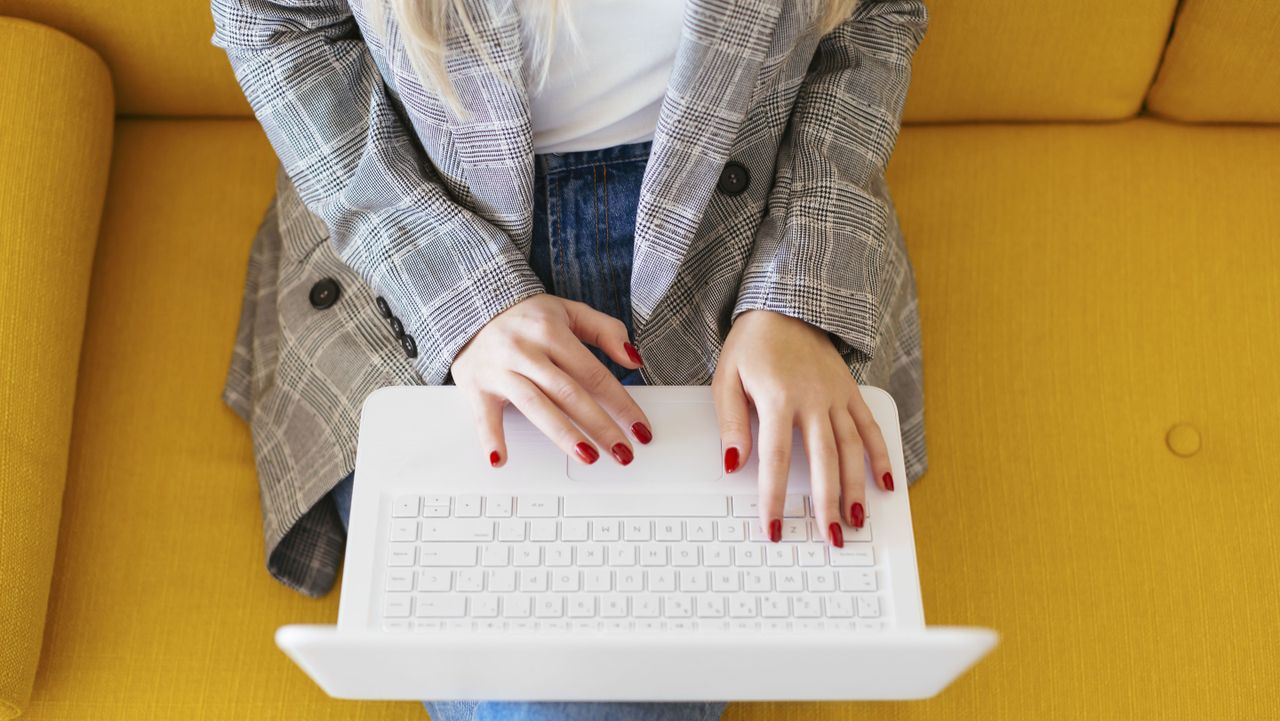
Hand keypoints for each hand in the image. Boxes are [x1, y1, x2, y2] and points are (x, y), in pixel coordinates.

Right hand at [451, 294, 651, 466]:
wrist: (470, 306)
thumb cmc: (525, 316)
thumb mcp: (569, 311)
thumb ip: (606, 331)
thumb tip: (634, 361)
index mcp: (552, 332)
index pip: (594, 374)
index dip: (621, 403)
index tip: (639, 428)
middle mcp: (526, 351)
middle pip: (569, 394)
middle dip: (600, 425)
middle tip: (623, 452)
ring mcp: (501, 370)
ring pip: (536, 406)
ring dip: (563, 434)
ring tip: (588, 457)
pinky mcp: (476, 387)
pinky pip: (484, 416)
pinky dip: (491, 439)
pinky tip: (501, 460)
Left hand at [712, 310, 894, 547]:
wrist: (786, 305)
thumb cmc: (752, 344)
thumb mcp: (726, 377)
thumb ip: (731, 422)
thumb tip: (733, 463)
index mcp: (778, 398)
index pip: (775, 459)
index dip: (774, 497)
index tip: (773, 527)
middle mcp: (813, 399)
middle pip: (824, 461)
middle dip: (826, 504)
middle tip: (830, 538)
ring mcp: (836, 396)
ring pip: (851, 450)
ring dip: (856, 489)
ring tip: (857, 521)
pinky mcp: (850, 392)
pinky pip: (870, 427)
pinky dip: (880, 455)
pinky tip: (885, 483)